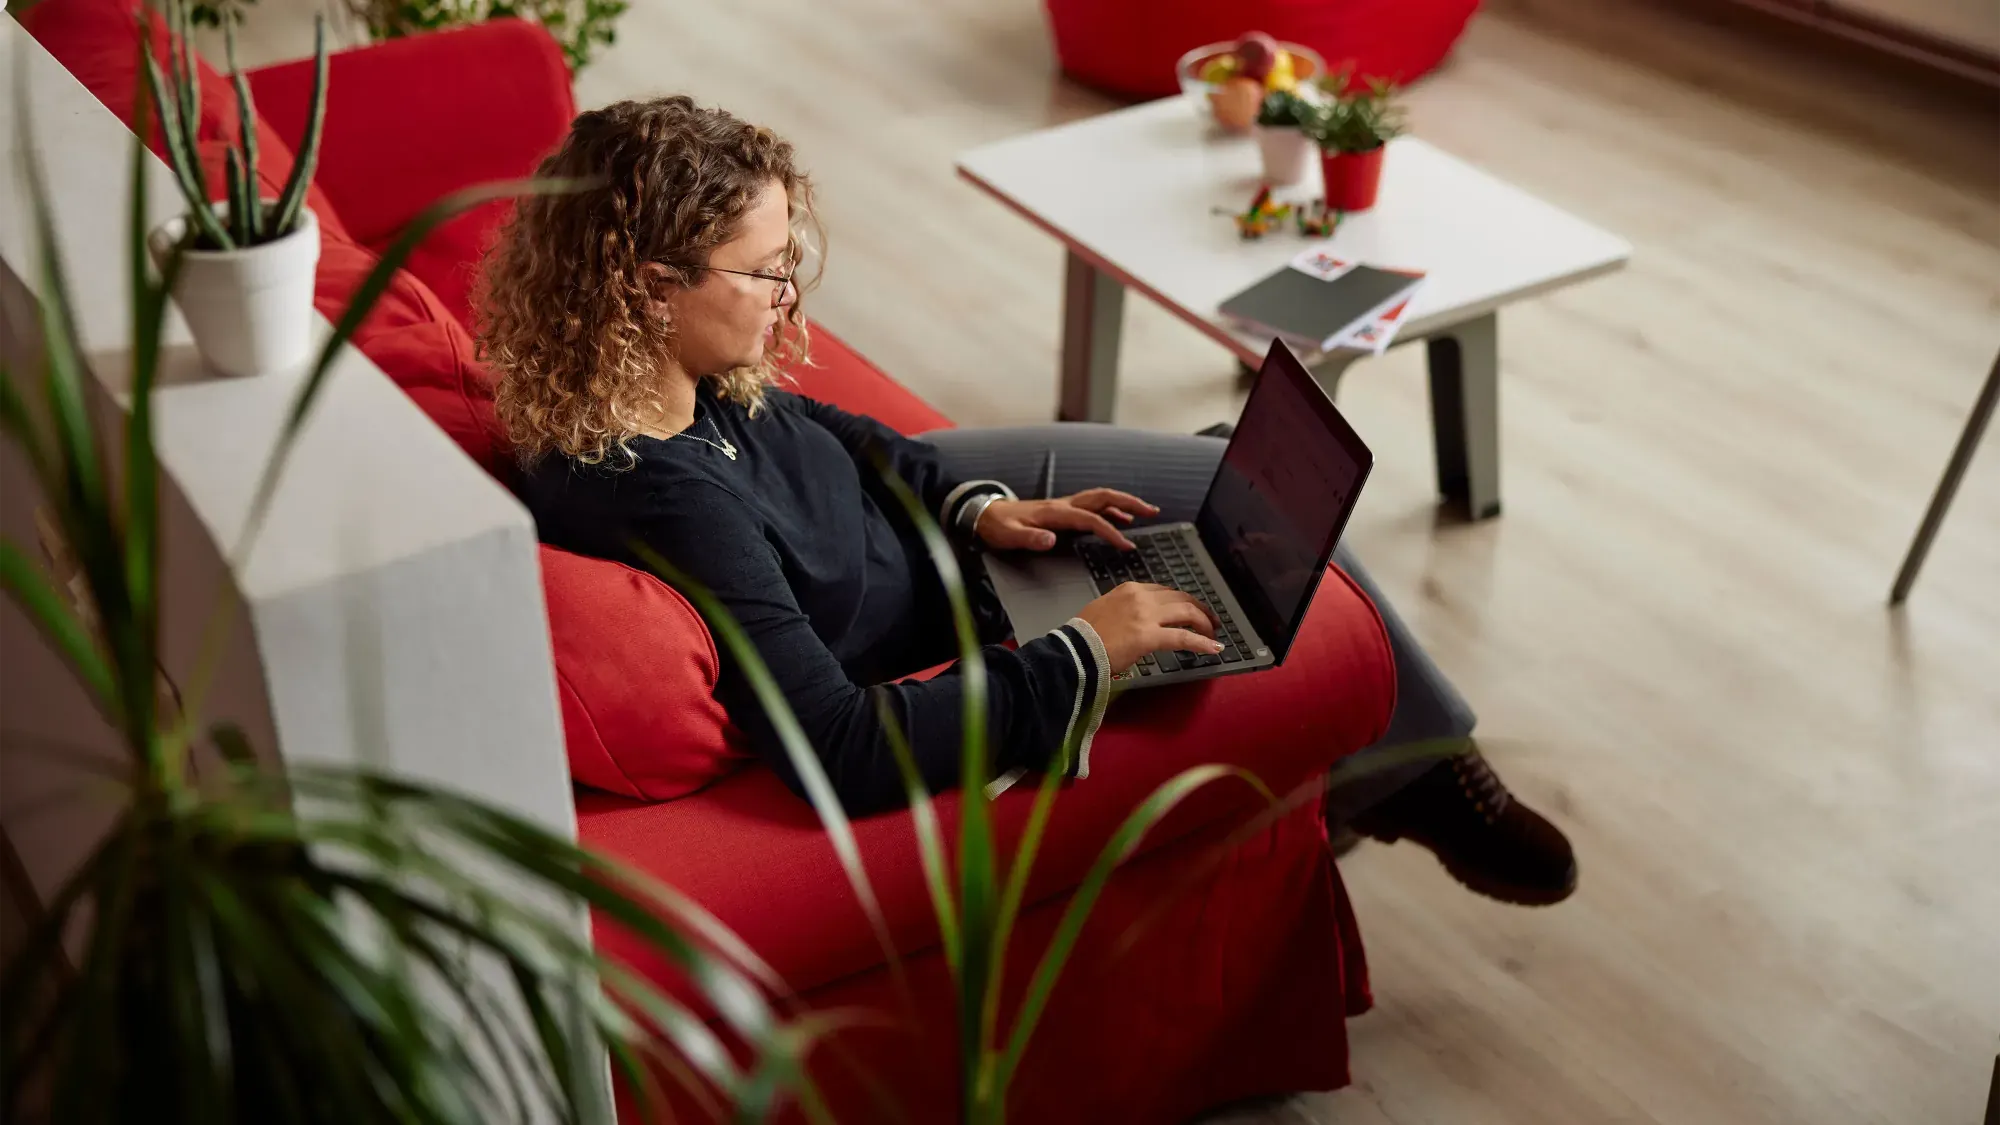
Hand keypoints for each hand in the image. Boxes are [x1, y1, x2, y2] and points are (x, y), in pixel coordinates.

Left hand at [974, 489, 1158, 551]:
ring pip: (1101, 498)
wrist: (986, 514)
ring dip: (1125, 503)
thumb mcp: (1009, 536)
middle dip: (1130, 502)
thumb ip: (1030, 538)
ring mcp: (1065, 505)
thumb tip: (1050, 540)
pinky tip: (1121, 519)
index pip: (1091, 519)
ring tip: (1146, 512)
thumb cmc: (999, 526)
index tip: (1126, 545)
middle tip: (1152, 512)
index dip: (1111, 531)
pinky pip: (1093, 506)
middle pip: (1104, 497)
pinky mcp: (1064, 510)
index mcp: (1055, 512)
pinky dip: (1111, 510)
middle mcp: (1064, 504)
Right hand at [1074, 582, 1220, 670]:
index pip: (1164, 591)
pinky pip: (1184, 637)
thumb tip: (1135, 622)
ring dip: (1205, 622)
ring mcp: (1146, 616)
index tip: (1190, 609)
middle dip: (1200, 609)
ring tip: (1213, 633)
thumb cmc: (1083, 636)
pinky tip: (1214, 647)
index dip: (1182, 601)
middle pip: (1181, 598)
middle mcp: (1140, 597)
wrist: (1073, 650)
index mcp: (1129, 589)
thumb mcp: (1104, 610)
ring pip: (1187, 613)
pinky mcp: (1149, 636)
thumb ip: (1124, 610)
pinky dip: (1202, 642)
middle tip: (1210, 620)